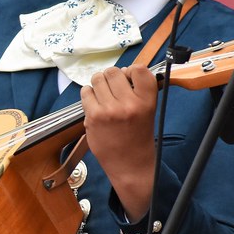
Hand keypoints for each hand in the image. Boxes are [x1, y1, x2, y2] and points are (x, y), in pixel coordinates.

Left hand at [80, 63, 157, 221]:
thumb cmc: (138, 136)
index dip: (131, 71)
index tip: (129, 79)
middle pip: (114, 71)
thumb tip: (122, 69)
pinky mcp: (93, 117)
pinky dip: (89, 95)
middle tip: (113, 90)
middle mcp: (129, 104)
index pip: (139, 69)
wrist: (130, 164)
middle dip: (112, 77)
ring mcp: (109, 111)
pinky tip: (96, 105)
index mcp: (147, 101)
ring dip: (99, 85)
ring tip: (104, 98)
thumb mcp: (148, 110)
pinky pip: (86, 92)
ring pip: (97, 79)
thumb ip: (137, 90)